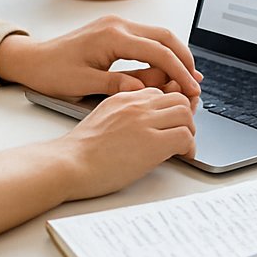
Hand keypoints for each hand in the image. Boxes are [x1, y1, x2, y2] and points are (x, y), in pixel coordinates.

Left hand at [0, 15, 202, 100]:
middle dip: (184, 59)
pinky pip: (147, 39)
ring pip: (159, 36)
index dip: (178, 71)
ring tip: (186, 78)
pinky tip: (165, 69)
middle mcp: (118, 25)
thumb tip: (145, 88)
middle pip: (165, 37)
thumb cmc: (51, 72)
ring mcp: (118, 25)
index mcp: (112, 36)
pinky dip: (160, 54)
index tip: (191, 88)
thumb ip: (116, 85)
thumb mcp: (82, 84)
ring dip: (175, 56)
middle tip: (196, 82)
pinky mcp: (115, 30)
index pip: (157, 52)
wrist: (32, 59)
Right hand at [58, 88, 196, 198]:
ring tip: (183, 146)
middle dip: (186, 115)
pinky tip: (182, 156)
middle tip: (184, 132)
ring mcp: (145, 122)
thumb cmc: (78, 152)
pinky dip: (189, 147)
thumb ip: (125, 115)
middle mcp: (136, 105)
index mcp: (123, 98)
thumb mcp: (102, 120)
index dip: (172, 106)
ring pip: (185, 114)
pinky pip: (185, 137)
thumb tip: (146, 124)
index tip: (175, 118)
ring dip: (189, 130)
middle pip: (178, 98)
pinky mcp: (153, 142)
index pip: (161, 91)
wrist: (66, 165)